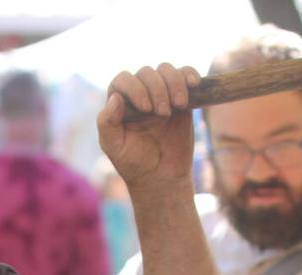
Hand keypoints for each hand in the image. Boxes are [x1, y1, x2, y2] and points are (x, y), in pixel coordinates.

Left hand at [98, 63, 199, 192]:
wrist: (161, 177)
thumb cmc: (134, 163)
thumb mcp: (114, 147)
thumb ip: (107, 122)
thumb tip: (115, 97)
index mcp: (120, 103)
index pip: (123, 80)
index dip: (135, 88)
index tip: (145, 108)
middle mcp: (139, 94)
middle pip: (146, 73)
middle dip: (156, 89)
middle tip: (162, 113)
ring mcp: (161, 94)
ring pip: (166, 70)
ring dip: (174, 82)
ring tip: (179, 105)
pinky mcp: (181, 98)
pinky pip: (186, 75)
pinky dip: (190, 74)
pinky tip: (194, 84)